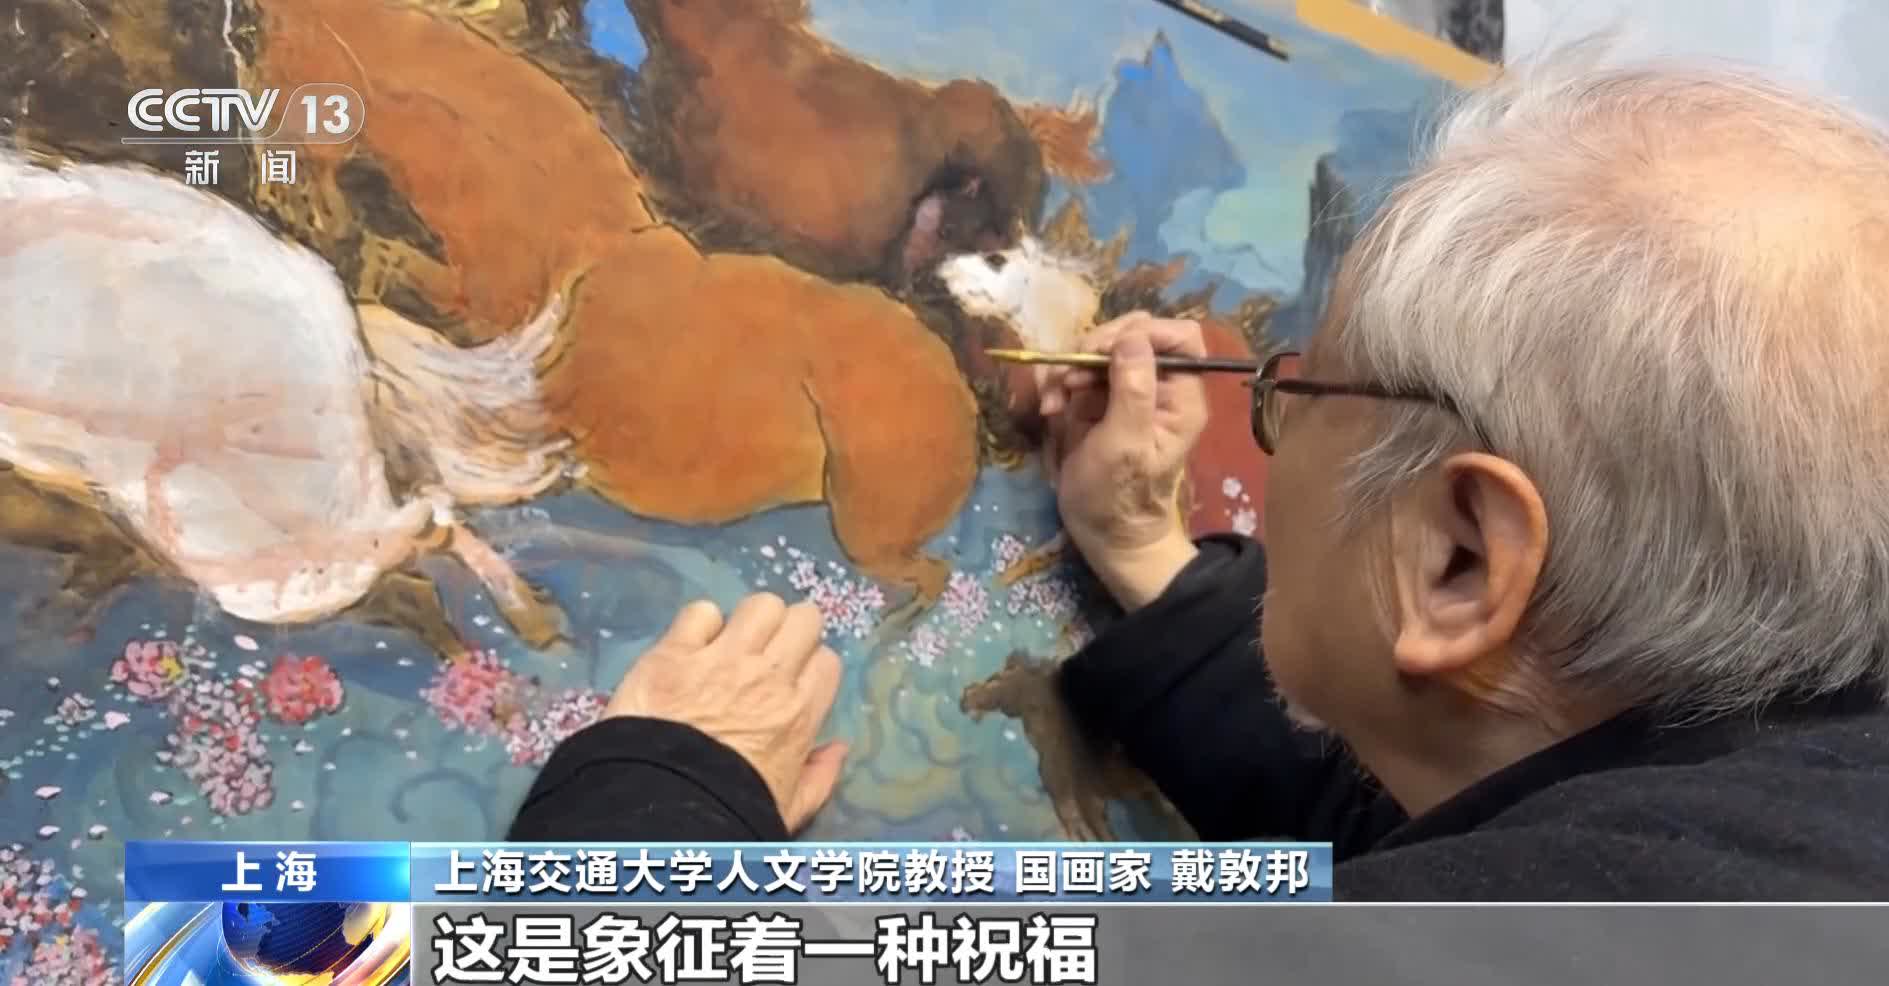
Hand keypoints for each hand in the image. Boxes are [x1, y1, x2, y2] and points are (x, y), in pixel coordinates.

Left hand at [606, 594, 847, 831]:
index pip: (827, 661)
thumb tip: (840, 748)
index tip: (793, 681)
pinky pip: (701, 612)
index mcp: (798, 713)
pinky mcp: (674, 652)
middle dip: (790, 631)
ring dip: (751, 620)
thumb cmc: (729, 812)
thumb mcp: (788, 809)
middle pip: (802, 619)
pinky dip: (700, 625)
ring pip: (760, 605)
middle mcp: (768, 676)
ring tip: (733, 642)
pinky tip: (691, 647)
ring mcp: (721, 659)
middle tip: (768, 653)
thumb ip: (820, 778)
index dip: (811, 667)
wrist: (661, 807)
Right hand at [1037, 312, 1206, 609]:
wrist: (1101, 532)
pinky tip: (1049, 408)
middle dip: (1093, 349)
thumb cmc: (1120, 496)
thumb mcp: (1126, 444)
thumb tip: (1132, 336)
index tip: (1101, 350)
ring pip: (1098, 350)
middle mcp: (1157, 385)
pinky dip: (1057, 382)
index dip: (1142, 332)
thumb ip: (1132, 389)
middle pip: (1132, 334)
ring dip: (1067, 367)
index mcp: (1180, 394)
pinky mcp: (1096, 400)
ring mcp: (1124, 390)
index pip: (1178, 337)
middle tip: (1068, 375)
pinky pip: (1076, 371)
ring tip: (1053, 401)